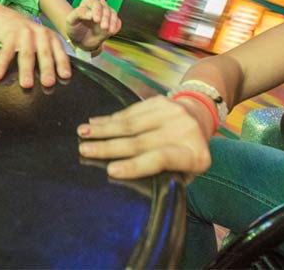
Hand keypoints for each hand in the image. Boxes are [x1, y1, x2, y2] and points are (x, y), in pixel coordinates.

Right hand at [0, 15, 71, 87]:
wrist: (8, 17)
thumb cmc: (29, 34)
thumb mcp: (43, 40)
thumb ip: (52, 54)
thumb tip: (62, 75)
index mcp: (51, 37)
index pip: (59, 52)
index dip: (62, 64)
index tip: (65, 76)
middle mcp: (39, 34)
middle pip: (44, 53)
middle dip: (46, 69)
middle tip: (48, 83)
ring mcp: (24, 34)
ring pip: (26, 54)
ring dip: (26, 70)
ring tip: (26, 84)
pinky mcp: (9, 36)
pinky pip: (5, 52)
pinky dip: (1, 65)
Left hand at [66, 0, 121, 51]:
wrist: (80, 41)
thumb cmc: (74, 29)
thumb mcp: (70, 21)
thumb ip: (78, 13)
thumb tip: (90, 13)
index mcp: (87, 3)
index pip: (94, 2)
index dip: (96, 10)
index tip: (96, 20)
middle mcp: (98, 7)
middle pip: (105, 7)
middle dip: (105, 17)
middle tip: (103, 27)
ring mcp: (105, 15)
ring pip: (113, 13)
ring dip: (112, 21)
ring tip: (109, 31)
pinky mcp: (111, 23)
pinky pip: (118, 22)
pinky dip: (117, 26)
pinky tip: (113, 32)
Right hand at [76, 95, 213, 180]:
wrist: (200, 115)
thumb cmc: (188, 153)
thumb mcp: (187, 172)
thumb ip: (167, 177)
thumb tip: (137, 183)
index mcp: (194, 156)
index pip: (162, 159)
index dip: (136, 165)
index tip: (111, 171)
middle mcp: (185, 131)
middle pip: (141, 141)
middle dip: (108, 147)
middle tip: (84, 150)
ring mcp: (173, 112)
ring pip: (131, 122)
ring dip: (103, 129)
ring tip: (83, 133)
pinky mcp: (160, 100)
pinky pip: (131, 110)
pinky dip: (110, 118)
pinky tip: (95, 122)